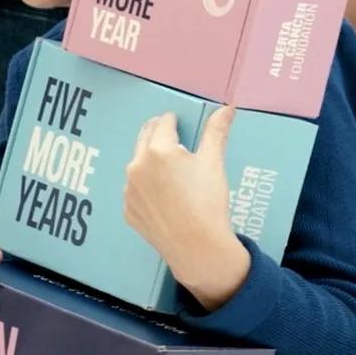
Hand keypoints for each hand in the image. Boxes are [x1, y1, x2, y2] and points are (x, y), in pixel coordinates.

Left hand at [124, 109, 250, 311]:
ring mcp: (129, 190)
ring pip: (137, 166)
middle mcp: (137, 166)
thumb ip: (216, 131)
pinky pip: (135, 191)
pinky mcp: (128, 210)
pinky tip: (162, 196)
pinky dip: (145, 188)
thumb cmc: (207, 201)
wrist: (197, 247)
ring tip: (167, 170)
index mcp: (158, 150)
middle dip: (156, 134)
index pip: (162, 124)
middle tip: (168, 136)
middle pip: (144, 139)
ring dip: (148, 161)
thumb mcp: (213, 163)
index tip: (176, 121)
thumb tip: (227, 107)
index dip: (172, 120)